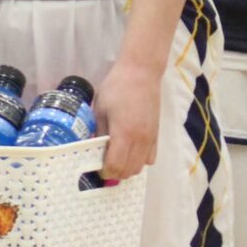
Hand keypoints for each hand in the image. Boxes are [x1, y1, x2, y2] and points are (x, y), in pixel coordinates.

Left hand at [96, 57, 163, 181]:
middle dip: (115, 173)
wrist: (141, 72)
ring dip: (128, 168)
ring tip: (117, 159)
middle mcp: (139, 140)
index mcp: (123, 134)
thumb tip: (90, 149)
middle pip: (129, 171)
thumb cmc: (116, 87)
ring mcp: (150, 138)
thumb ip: (97, 132)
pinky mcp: (156, 135)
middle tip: (104, 165)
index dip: (105, 172)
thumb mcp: (100, 109)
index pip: (115, 166)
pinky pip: (150, 158)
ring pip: (140, 167)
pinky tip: (130, 152)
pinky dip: (140, 161)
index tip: (96, 168)